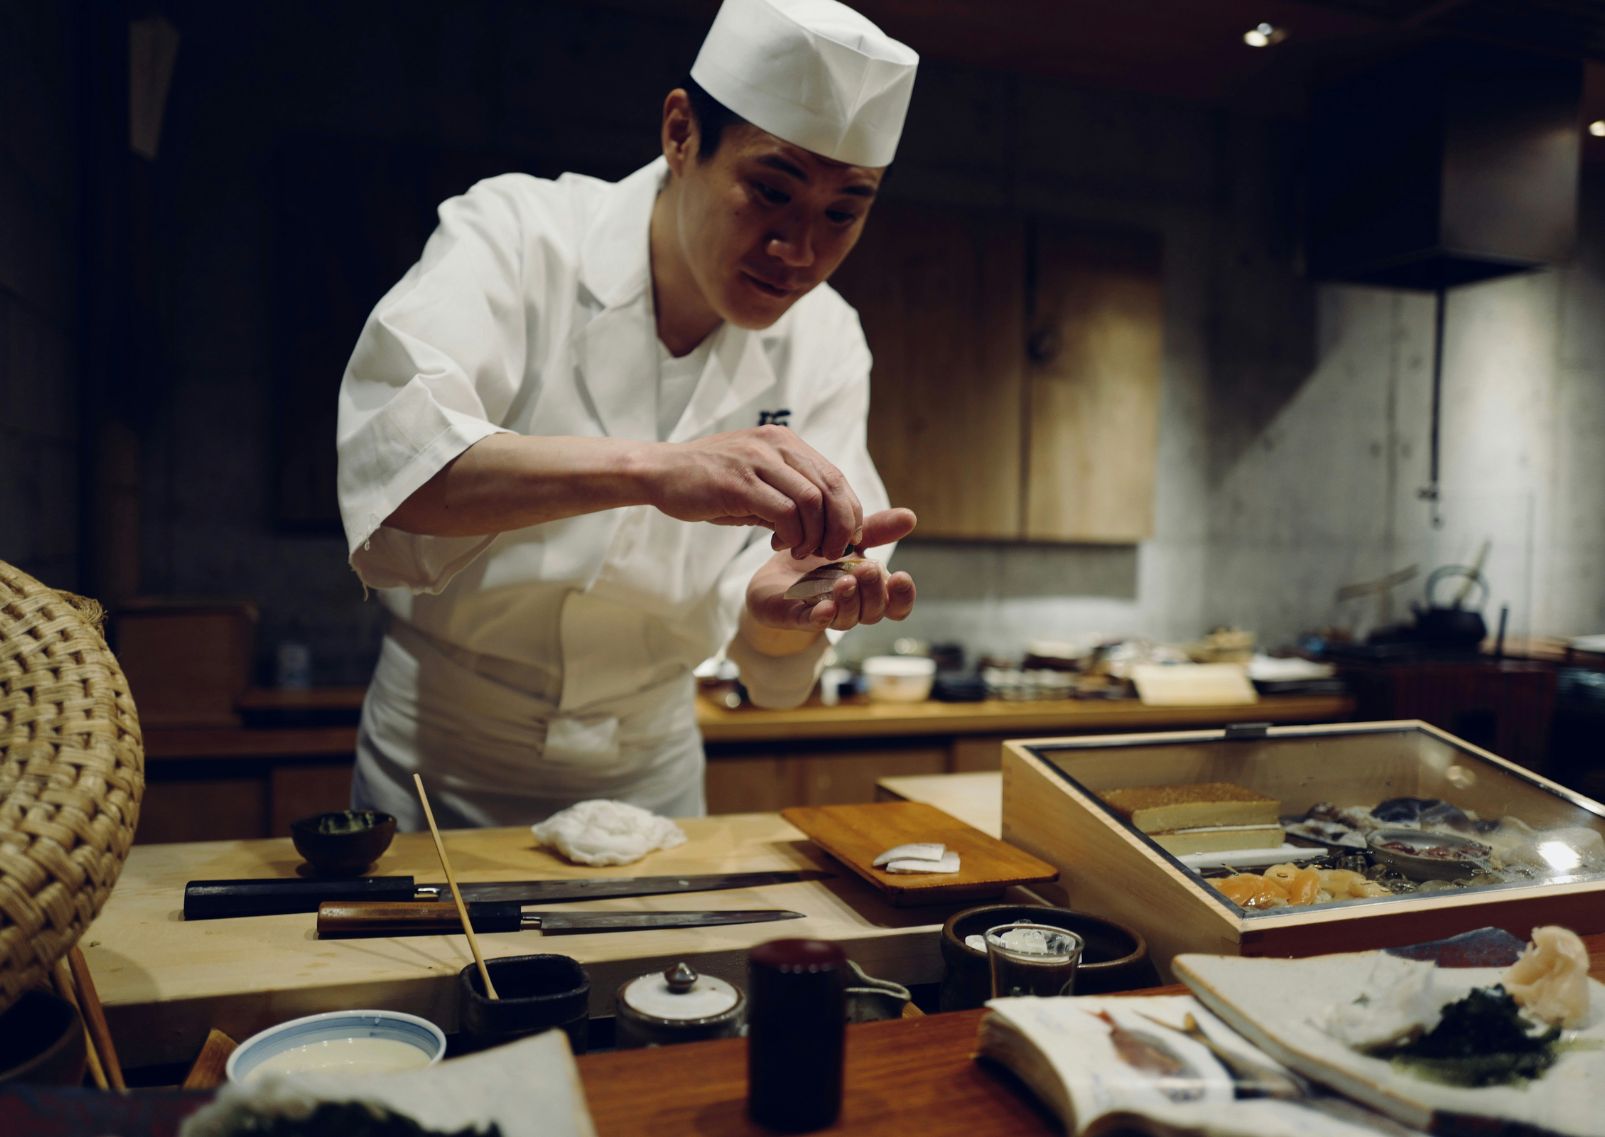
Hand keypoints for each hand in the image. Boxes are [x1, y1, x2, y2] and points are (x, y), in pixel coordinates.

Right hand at [639, 426, 862, 559]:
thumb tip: (821, 526)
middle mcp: (776, 446)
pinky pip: (784, 513)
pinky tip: (779, 545)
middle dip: (840, 526)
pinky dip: (791, 535)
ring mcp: (758, 462)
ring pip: (812, 501)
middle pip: (831, 487)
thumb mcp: (755, 481)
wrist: (660, 472)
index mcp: (784, 443)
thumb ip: (786, 495)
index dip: (848, 510)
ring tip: (803, 551)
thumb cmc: (707, 481)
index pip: (834, 476)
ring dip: (815, 535)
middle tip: (832, 552)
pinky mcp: (739, 484)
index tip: (845, 537)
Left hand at [745, 508, 917, 633]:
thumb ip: (877, 530)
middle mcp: (853, 608)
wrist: (775, 572)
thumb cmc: (819, 559)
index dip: (903, 596)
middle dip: (874, 592)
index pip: (896, 605)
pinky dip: (820, 618)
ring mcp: (826, 615)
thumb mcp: (848, 538)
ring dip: (850, 601)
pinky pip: (811, 623)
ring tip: (845, 581)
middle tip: (868, 569)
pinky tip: (825, 607)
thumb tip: (910, 516)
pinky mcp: (796, 617)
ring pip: (847, 619)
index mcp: (870, 592)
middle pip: (874, 612)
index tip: (901, 576)